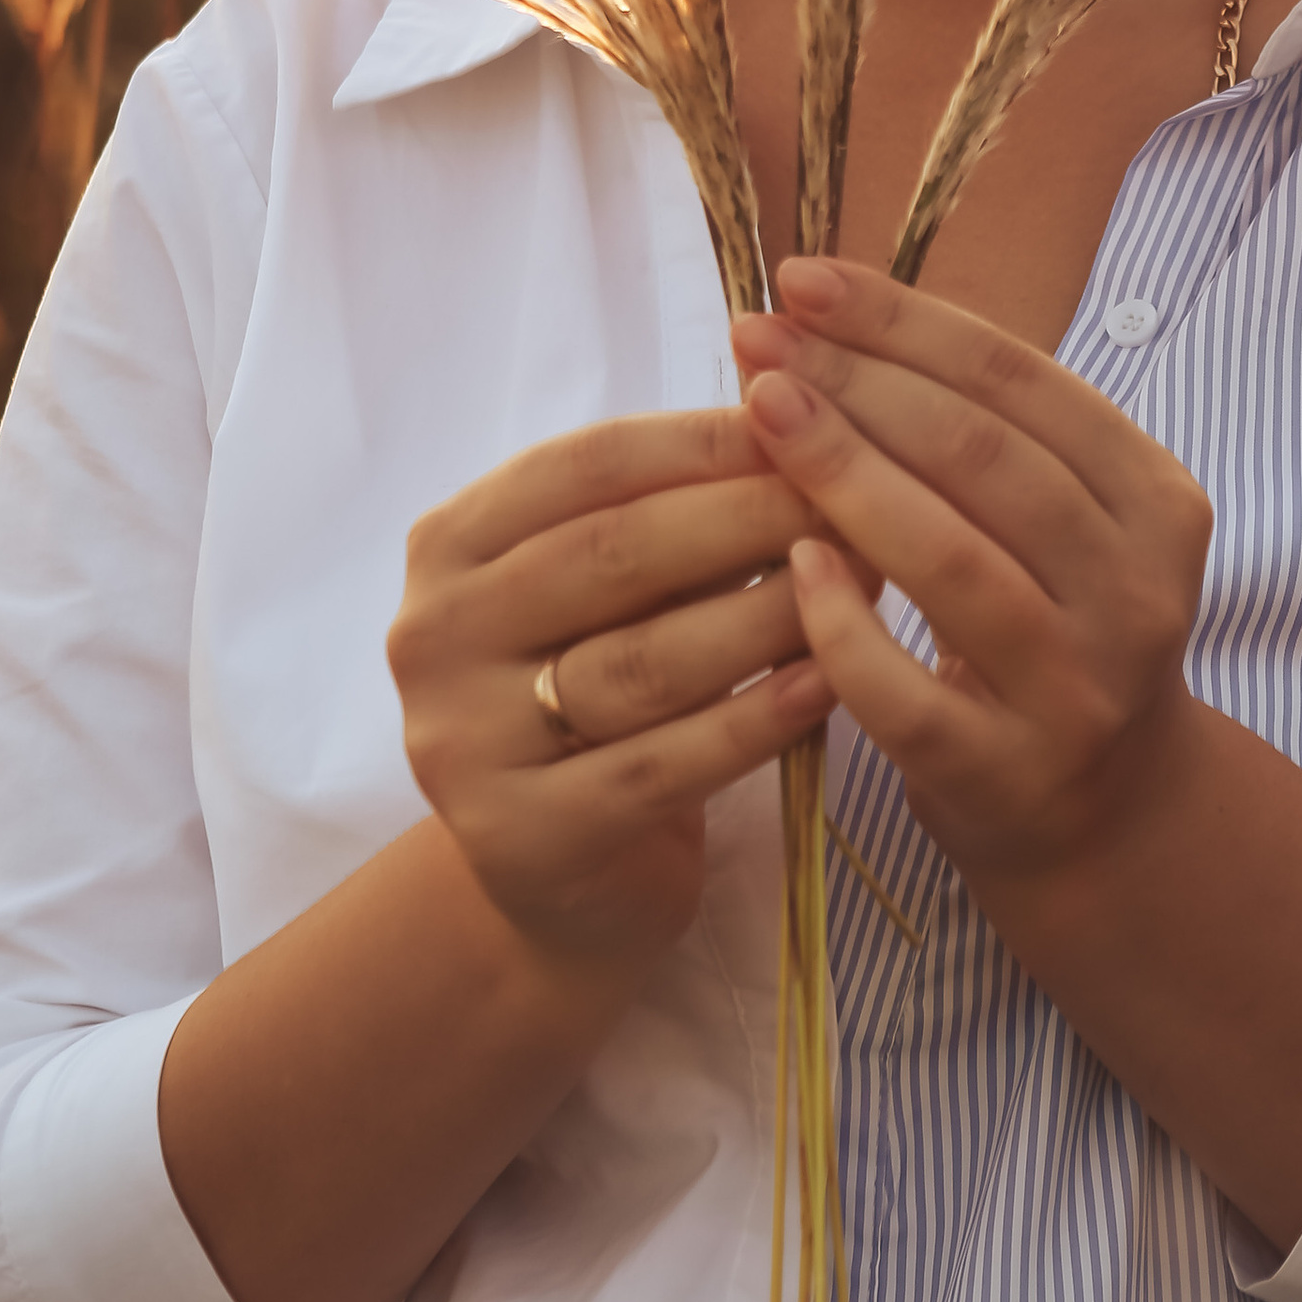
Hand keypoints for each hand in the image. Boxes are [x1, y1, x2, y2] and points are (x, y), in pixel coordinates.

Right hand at [388, 408, 829, 974]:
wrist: (560, 882)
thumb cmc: (601, 699)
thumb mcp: (610, 594)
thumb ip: (671, 517)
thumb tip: (801, 427)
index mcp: (450, 547)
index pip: (587, 465)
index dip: (707, 439)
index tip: (816, 419)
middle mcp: (435, 636)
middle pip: (613, 553)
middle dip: (750, 517)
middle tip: (856, 500)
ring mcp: (465, 742)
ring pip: (641, 660)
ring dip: (769, 613)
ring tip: (866, 583)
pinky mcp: (523, 835)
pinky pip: (661, 765)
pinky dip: (755, 720)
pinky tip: (830, 685)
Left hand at [731, 258, 1216, 889]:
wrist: (1106, 814)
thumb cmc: (1050, 628)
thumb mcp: (1059, 522)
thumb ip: (975, 432)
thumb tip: (820, 319)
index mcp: (1156, 502)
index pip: (1022, 383)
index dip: (905, 322)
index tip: (802, 279)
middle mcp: (1136, 592)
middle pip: (985, 460)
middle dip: (859, 382)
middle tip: (757, 336)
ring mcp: (1077, 689)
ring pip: (955, 561)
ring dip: (845, 473)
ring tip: (759, 410)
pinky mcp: (1005, 772)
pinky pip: (907, 690)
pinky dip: (844, 622)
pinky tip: (790, 561)